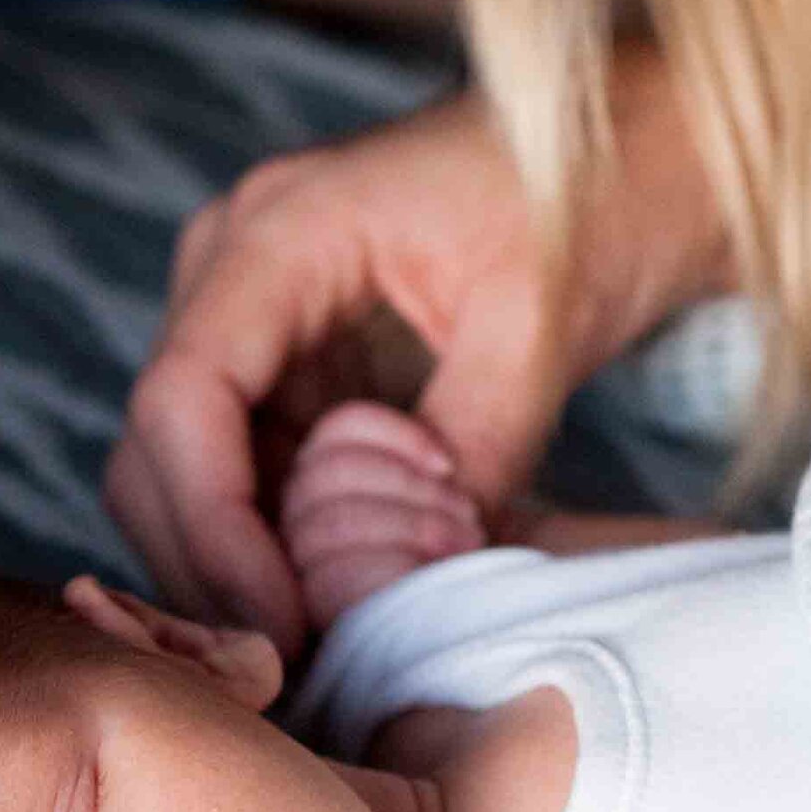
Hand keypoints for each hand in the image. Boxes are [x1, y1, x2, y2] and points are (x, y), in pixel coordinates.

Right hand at [105, 45, 731, 651]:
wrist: (652, 141)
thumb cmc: (605, 190)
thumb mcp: (541, 327)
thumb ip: (464, 454)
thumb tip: (395, 587)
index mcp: (278, 232)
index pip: (182, 401)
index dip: (214, 531)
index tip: (279, 626)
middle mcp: (238, 267)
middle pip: (159, 450)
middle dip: (212, 568)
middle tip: (293, 670)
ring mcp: (260, 317)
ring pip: (193, 477)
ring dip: (244, 569)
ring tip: (325, 651)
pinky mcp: (298, 363)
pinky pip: (256, 474)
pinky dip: (284, 546)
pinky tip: (342, 603)